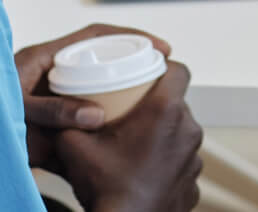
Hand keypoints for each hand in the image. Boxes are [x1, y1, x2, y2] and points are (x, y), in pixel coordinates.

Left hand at [15, 24, 171, 170]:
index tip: (157, 46)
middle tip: (160, 70)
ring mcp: (48, 91)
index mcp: (40, 58)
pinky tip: (116, 125)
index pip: (95, 35)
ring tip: (146, 97)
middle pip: (100, 54)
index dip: (130, 37)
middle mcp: (46, 70)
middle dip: (132, 60)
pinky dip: (103, 111)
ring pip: (94, 80)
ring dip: (120, 85)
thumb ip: (52, 112)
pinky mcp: (47, 114)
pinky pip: (84, 105)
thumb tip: (94, 113)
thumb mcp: (17, 113)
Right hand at [52, 61, 202, 211]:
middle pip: (177, 103)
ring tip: (136, 147)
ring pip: (181, 134)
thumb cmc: (107, 190)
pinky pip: (182, 163)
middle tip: (131, 113)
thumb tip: (62, 111)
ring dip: (163, 136)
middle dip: (156, 105)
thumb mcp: (75, 147)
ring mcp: (195, 158)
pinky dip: (167, 164)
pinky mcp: (194, 183)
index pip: (179, 71)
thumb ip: (69, 122)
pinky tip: (146, 172)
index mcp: (165, 111)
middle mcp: (188, 130)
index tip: (148, 73)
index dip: (164, 67)